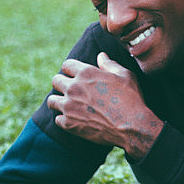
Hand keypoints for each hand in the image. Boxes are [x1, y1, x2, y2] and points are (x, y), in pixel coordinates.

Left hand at [47, 53, 162, 158]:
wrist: (132, 127)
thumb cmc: (131, 99)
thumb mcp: (125, 76)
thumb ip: (109, 64)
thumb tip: (101, 56)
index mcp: (86, 73)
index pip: (67, 65)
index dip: (72, 69)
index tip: (76, 75)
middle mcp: (73, 88)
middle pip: (56, 80)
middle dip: (63, 83)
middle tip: (72, 90)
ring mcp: (69, 107)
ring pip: (51, 101)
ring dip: (59, 101)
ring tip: (68, 105)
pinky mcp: (69, 124)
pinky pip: (57, 120)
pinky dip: (64, 120)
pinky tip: (74, 119)